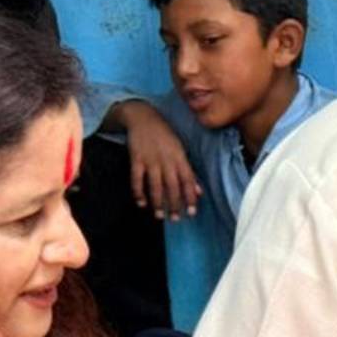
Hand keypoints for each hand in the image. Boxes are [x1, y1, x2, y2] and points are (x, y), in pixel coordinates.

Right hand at [115, 100, 200, 220]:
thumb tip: (199, 191)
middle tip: (175, 219)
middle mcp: (166, 160)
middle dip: (174, 204)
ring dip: (158, 202)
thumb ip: (189, 171)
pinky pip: (137, 179)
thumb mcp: (180, 150)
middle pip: (172, 186)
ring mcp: (150, 159)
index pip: (188, 181)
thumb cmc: (164, 135)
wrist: (143, 117)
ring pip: (155, 185)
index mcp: (179, 157)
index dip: (190, 197)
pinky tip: (141, 203)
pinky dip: (138, 192)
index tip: (192, 212)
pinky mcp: (136, 158)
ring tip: (160, 215)